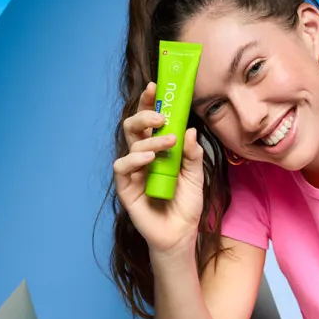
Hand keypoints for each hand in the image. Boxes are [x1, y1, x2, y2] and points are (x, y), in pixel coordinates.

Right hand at [113, 80, 205, 252]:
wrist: (181, 233)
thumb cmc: (186, 203)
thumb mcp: (196, 175)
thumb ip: (192, 153)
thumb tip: (189, 129)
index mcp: (157, 148)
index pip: (149, 121)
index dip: (148, 102)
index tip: (155, 85)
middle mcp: (142, 156)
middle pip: (133, 127)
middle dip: (144, 115)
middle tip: (160, 115)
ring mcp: (133, 171)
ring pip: (130, 144)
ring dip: (149, 139)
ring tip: (168, 142)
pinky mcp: (126, 188)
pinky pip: (123, 168)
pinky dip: (135, 159)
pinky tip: (150, 159)